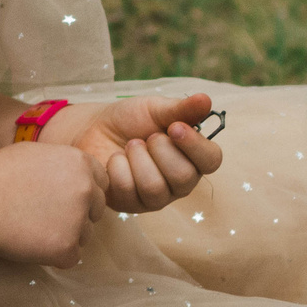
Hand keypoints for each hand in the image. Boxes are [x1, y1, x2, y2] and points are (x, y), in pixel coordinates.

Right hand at [0, 139, 107, 265]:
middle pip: (96, 208)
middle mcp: (87, 190)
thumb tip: (78, 175)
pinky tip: (30, 242)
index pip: (101, 182)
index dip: (82, 191)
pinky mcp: (67, 248)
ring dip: (66, 235)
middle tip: (45, 216)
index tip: (62, 198)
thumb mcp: (36, 154)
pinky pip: (71, 256)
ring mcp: (79, 220)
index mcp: (81, 163)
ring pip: (85, 234)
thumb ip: (64, 164)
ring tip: (32, 228)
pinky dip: (54, 255)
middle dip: (78, 214)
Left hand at [69, 91, 223, 213]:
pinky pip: (127, 191)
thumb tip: (206, 100)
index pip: (212, 160)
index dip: (195, 145)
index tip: (174, 127)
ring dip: (137, 158)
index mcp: (193, 157)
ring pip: (154, 188)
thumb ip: (181, 108)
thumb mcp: (156, 109)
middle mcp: (180, 182)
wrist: (95, 129)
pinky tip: (115, 159)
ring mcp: (156, 197)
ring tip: (130, 145)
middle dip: (160, 150)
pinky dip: (117, 167)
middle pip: (184, 177)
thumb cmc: (131, 119)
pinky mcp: (131, 206)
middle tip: (147, 137)